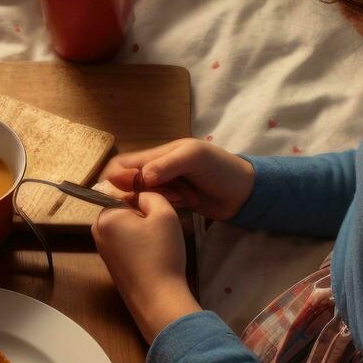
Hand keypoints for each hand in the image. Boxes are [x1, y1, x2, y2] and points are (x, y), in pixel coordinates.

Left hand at [92, 191, 199, 342]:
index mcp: (106, 216)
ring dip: (144, 229)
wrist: (158, 299)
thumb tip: (141, 195)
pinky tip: (154, 255)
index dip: (147, 199)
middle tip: (163, 229)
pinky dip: (140, 244)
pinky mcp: (111, 263)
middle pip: (125, 210)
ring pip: (127, 226)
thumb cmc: (161, 255)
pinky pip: (126, 243)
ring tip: (160, 243)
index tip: (163, 211)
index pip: (127, 193)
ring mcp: (102, 249)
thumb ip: (151, 195)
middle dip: (144, 215)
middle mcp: (98, 231)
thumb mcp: (164, 214)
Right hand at [100, 138, 254, 220]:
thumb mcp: (193, 158)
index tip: (136, 189)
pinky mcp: (170, 204)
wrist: (244, 192)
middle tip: (169, 195)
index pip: (121, 164)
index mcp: (156, 154)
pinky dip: (163, 209)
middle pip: (127, 184)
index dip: (119, 177)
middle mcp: (155, 170)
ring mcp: (163, 189)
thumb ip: (166, 165)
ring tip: (183, 199)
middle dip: (142, 192)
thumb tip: (141, 178)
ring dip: (157, 201)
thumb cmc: (220, 168)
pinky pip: (153, 208)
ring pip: (140, 198)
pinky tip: (184, 207)